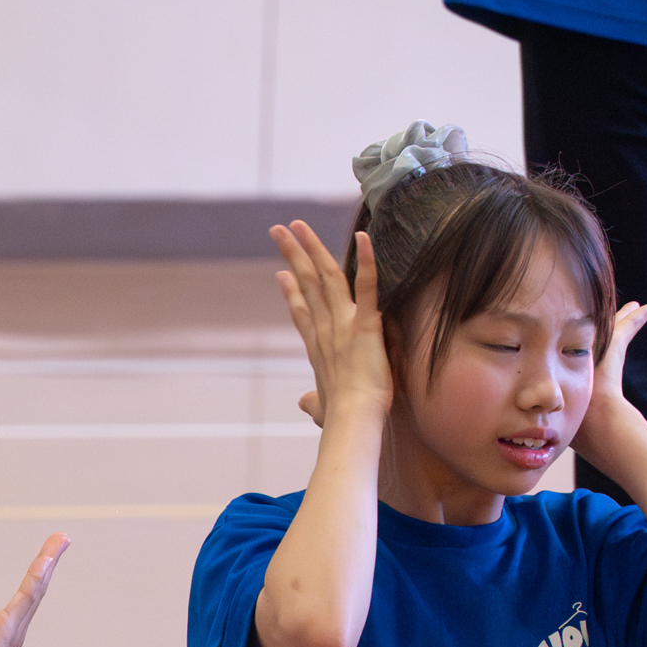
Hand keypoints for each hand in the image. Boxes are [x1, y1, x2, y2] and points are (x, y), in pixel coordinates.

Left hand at [0, 535, 69, 646]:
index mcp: (6, 636)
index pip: (23, 599)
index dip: (36, 577)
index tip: (45, 558)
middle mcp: (15, 631)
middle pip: (36, 589)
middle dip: (49, 561)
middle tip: (62, 538)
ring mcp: (13, 629)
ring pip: (35, 588)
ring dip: (47, 562)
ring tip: (59, 540)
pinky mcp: (7, 629)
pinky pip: (26, 597)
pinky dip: (37, 577)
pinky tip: (45, 560)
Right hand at [272, 222, 391, 424]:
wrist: (352, 421)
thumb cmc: (340, 420)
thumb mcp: (323, 410)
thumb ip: (314, 403)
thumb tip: (305, 403)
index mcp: (318, 348)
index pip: (301, 313)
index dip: (291, 291)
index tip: (282, 274)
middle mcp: (326, 330)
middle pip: (306, 284)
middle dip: (292, 255)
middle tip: (279, 231)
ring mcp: (344, 324)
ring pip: (327, 277)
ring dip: (312, 247)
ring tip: (299, 224)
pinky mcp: (366, 324)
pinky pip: (367, 286)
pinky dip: (366, 260)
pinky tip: (363, 235)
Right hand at [572, 300, 646, 462]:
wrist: (599, 428)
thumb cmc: (588, 434)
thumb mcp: (571, 424)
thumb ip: (567, 422)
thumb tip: (549, 438)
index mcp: (568, 380)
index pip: (576, 357)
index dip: (583, 343)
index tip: (590, 335)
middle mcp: (577, 363)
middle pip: (593, 338)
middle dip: (603, 324)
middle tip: (618, 314)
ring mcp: (591, 353)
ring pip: (611, 329)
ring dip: (625, 318)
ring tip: (638, 308)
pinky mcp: (612, 347)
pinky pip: (627, 326)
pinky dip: (641, 315)